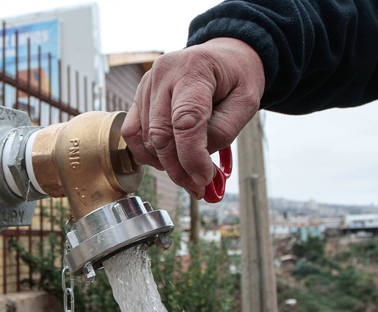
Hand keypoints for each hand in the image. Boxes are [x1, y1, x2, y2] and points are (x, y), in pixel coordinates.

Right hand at [121, 37, 264, 198]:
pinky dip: (146, 153)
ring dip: (165, 164)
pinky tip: (165, 161)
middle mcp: (164, 73)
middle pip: (161, 134)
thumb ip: (221, 132)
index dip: (192, 156)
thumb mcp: (245, 102)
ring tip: (187, 174)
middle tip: (197, 188)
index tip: (204, 179)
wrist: (223, 56)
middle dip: (179, 168)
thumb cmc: (236, 77)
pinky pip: (132, 132)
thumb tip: (196, 164)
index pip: (185, 121)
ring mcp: (146, 83)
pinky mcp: (139, 96)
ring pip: (146, 138)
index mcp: (194, 68)